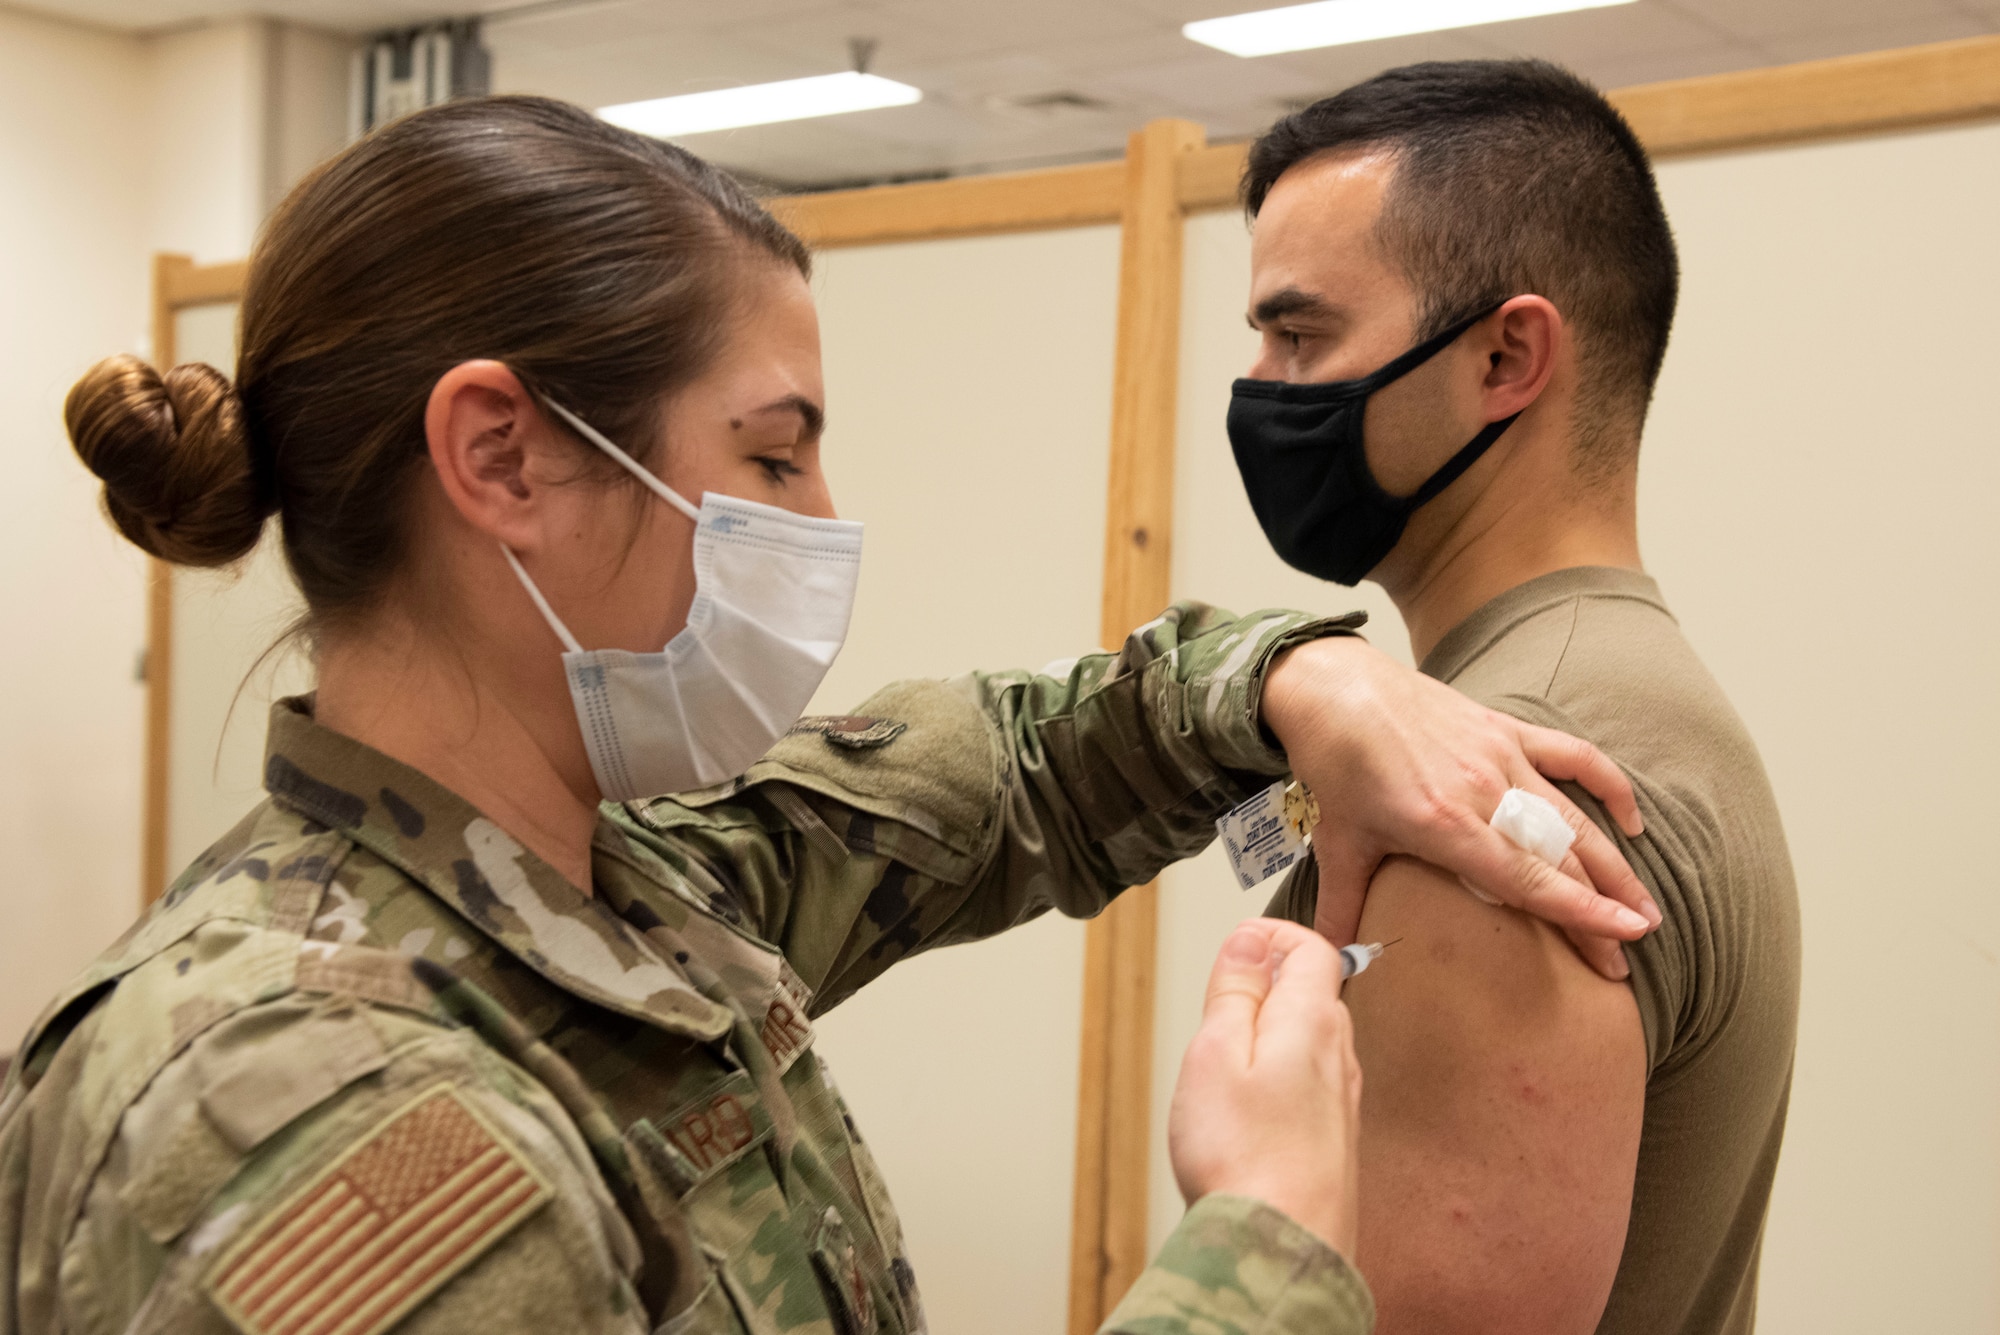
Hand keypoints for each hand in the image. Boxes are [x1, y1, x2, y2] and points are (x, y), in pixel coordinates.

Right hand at [1169, 919, 1361, 1257]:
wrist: (1280, 1247)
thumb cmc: (1244, 1158)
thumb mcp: (1216, 1052)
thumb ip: (1236, 990)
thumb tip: (1250, 939)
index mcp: (1314, 1022)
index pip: (1314, 946)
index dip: (1274, 933)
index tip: (1238, 943)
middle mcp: (1340, 1057)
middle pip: (1314, 992)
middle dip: (1267, 982)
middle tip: (1219, 1000)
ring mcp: (1343, 1102)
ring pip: (1312, 1040)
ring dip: (1271, 1031)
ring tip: (1225, 1057)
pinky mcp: (1334, 1141)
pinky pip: (1311, 1084)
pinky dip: (1279, 1075)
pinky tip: (1247, 1109)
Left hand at [1261, 636, 1655, 980]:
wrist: (1333, 685)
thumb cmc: (1335, 763)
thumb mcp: (1337, 841)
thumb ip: (1341, 908)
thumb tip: (1333, 964)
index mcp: (1444, 823)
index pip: (1527, 879)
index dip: (1580, 913)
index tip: (1624, 941)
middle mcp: (1483, 790)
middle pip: (1560, 858)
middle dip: (1601, 910)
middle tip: (1626, 958)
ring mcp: (1500, 756)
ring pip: (1574, 817)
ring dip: (1614, 863)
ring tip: (1644, 907)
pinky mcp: (1505, 729)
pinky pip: (1572, 756)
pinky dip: (1608, 786)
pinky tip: (1631, 821)